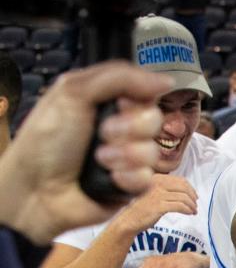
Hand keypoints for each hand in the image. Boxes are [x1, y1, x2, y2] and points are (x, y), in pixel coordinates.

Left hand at [0, 61, 168, 243]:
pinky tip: (108, 179)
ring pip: (153, 151)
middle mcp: (120, 128)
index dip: (139, 98)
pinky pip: (148, 178)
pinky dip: (127, 177)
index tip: (120, 104)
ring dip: (125, 155)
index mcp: (105, 102)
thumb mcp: (73, 92)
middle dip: (131, 127)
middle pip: (154, 119)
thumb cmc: (46, 141)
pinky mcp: (132, 185)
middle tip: (104, 133)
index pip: (145, 91)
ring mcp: (127, 158)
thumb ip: (120, 78)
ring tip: (99, 159)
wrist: (37, 189)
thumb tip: (166, 80)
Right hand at [115, 174, 198, 236]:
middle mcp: (157, 184)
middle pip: (184, 188)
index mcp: (156, 178)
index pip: (180, 180)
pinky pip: (180, 206)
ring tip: (193, 211)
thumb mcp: (153, 192)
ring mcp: (158, 194)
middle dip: (193, 197)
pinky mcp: (159, 206)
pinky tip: (189, 213)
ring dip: (192, 205)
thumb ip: (166, 189)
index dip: (190, 188)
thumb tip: (186, 190)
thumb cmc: (142, 208)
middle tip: (195, 204)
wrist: (129, 220)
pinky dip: (187, 210)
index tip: (194, 196)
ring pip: (184, 197)